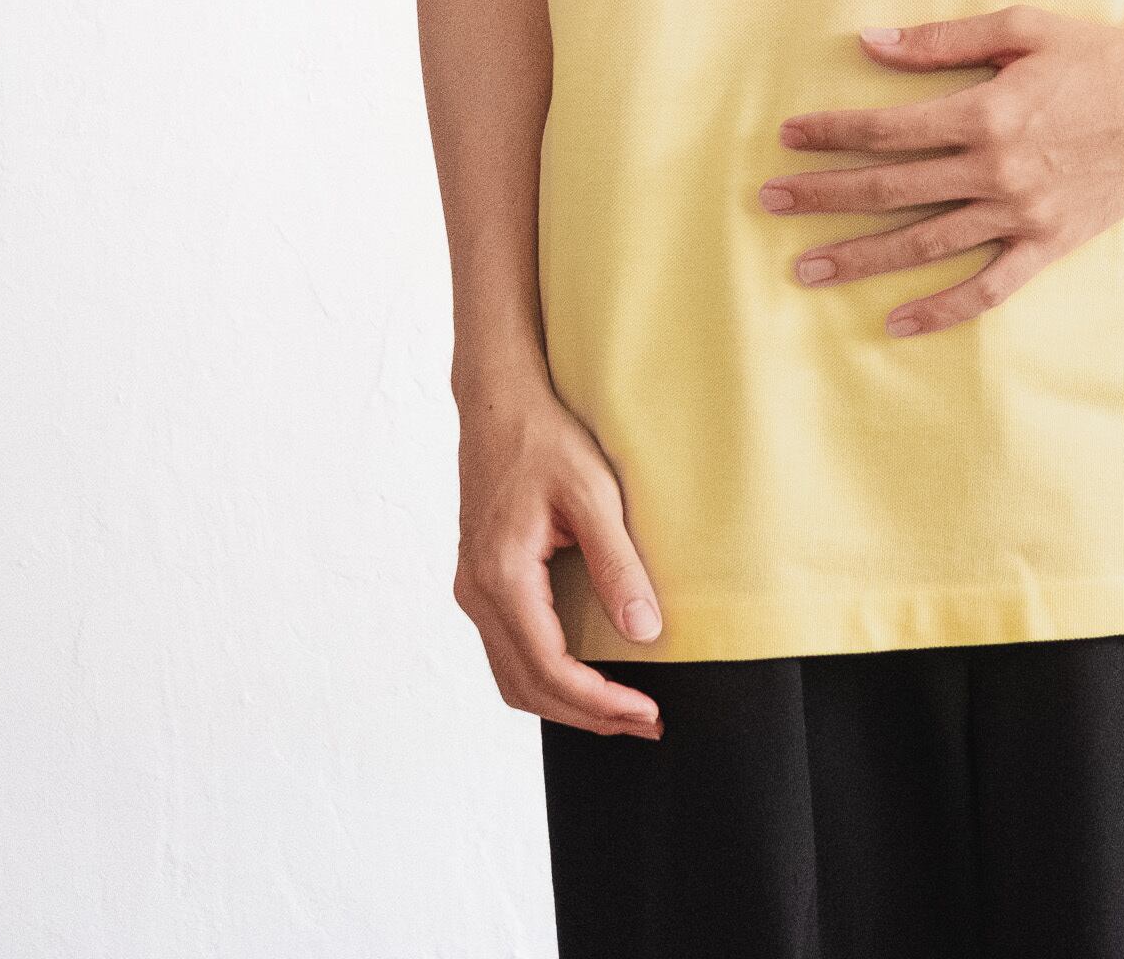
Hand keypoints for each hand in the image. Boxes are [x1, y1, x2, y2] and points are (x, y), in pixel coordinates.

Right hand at [452, 373, 665, 737]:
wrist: (498, 401)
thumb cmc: (545, 437)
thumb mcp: (593, 494)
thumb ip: (618, 564)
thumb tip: (645, 632)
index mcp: (501, 576)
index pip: (549, 669)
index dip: (601, 702)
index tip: (649, 712)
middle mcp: (477, 593)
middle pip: (527, 686)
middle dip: (588, 714)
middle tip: (648, 722)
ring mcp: (474, 589)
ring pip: (513, 675)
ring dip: (567, 700)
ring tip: (624, 707)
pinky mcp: (482, 580)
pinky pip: (510, 649)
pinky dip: (548, 674)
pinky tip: (589, 670)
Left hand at [764, 0, 1123, 335]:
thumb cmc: (1095, 54)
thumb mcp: (1019, 28)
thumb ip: (940, 41)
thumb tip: (869, 42)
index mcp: (985, 113)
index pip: (888, 129)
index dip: (832, 133)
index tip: (787, 138)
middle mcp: (996, 170)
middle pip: (891, 189)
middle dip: (823, 196)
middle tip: (769, 201)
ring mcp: (1022, 213)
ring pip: (925, 243)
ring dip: (861, 258)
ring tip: (804, 269)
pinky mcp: (1048, 243)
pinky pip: (988, 286)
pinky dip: (942, 308)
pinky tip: (897, 321)